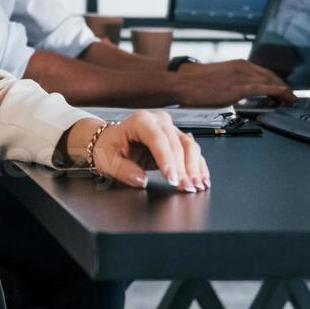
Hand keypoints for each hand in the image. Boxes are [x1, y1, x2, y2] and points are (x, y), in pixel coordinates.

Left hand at [62, 110, 208, 191]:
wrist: (110, 141)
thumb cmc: (108, 147)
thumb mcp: (107, 160)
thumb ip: (123, 170)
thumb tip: (141, 179)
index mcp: (140, 120)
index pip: (158, 139)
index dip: (167, 160)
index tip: (172, 178)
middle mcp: (158, 120)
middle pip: (176, 144)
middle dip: (183, 169)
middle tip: (186, 188)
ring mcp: (169, 128)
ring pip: (189, 146)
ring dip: (194, 168)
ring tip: (196, 186)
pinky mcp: (177, 138)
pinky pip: (192, 151)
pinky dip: (198, 166)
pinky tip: (202, 179)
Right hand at [176, 60, 294, 106]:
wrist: (182, 83)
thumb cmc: (194, 84)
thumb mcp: (217, 79)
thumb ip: (229, 82)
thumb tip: (233, 91)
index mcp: (237, 64)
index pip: (263, 73)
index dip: (275, 81)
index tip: (282, 89)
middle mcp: (242, 67)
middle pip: (270, 76)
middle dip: (282, 87)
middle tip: (290, 97)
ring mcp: (242, 76)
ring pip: (271, 82)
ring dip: (283, 92)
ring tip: (290, 101)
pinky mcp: (239, 87)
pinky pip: (264, 89)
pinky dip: (277, 92)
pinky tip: (285, 96)